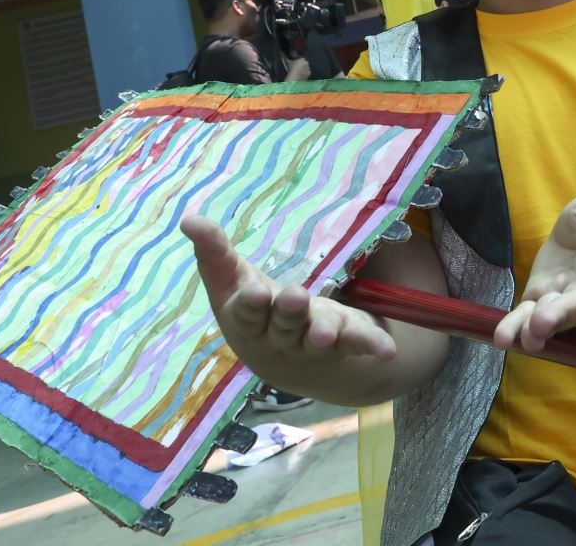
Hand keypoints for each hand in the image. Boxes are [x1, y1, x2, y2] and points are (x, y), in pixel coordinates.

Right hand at [182, 213, 395, 373]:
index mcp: (248, 320)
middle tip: (295, 297)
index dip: (250, 304)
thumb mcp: (231, 280)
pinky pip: (357, 344)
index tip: (254, 292)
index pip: (247, 312)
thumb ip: (213, 251)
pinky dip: (370, 346)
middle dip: (289, 312)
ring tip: (324, 331)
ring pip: (316, 339)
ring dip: (321, 334)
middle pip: (284, 325)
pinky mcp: (344, 341)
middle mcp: (279, 337)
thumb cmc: (253, 311)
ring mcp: (312, 342)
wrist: (285, 358)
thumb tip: (188, 218)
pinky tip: (386, 350)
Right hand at [285, 56, 311, 82]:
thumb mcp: (287, 62)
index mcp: (302, 59)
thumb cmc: (291, 69)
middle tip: (296, 68)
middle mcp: (306, 63)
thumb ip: (285, 57)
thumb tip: (282, 53)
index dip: (298, 62)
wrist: (294, 78)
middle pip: (304, 63)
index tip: (295, 64)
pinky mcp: (309, 73)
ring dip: (303, 69)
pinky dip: (304, 73)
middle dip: (301, 65)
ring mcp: (308, 68)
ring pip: (306, 68)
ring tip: (298, 72)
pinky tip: (300, 74)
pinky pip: (307, 72)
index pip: (301, 59)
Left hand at [495, 191, 575, 351]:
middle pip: (575, 306)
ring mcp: (562, 297)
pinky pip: (527, 314)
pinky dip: (515, 326)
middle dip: (558, 315)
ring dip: (536, 328)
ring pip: (551, 316)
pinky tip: (503, 338)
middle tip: (540, 325)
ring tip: (525, 340)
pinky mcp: (539, 297)